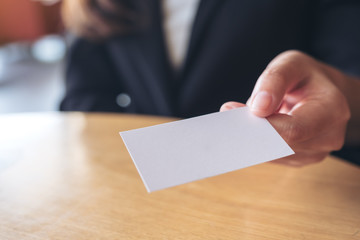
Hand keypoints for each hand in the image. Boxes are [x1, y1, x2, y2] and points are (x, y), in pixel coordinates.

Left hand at [220, 50, 350, 166]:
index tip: (230, 110)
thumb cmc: (305, 76)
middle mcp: (328, 137)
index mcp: (332, 110)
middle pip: (281, 146)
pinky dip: (255, 145)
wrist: (320, 92)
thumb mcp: (291, 64)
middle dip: (250, 133)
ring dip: (250, 140)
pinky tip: (247, 131)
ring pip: (272, 156)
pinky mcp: (300, 159)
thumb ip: (275, 80)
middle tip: (224, 119)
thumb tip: (258, 108)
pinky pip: (271, 158)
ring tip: (236, 120)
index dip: (261, 125)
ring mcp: (315, 152)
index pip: (293, 129)